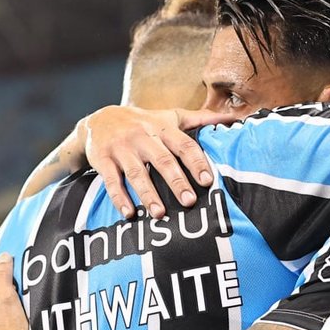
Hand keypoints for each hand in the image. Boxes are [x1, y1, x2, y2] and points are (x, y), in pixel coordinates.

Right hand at [77, 106, 239, 219]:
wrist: (99, 119)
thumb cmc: (142, 122)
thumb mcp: (168, 116)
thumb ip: (198, 119)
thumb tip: (231, 118)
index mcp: (161, 128)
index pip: (183, 145)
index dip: (196, 162)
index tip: (208, 180)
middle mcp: (142, 137)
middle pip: (162, 160)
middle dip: (176, 181)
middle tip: (189, 202)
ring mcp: (121, 149)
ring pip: (137, 173)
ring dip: (148, 194)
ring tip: (160, 213)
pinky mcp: (102, 160)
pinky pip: (111, 181)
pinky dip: (119, 198)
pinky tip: (129, 214)